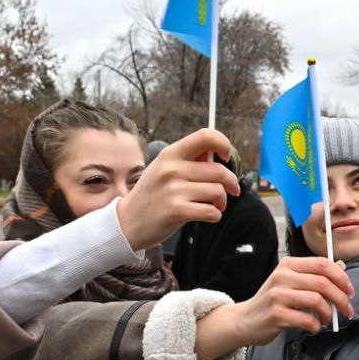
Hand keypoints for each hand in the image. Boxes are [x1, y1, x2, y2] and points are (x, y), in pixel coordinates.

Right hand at [117, 129, 239, 249]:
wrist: (127, 223)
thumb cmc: (151, 195)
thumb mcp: (163, 169)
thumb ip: (188, 160)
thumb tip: (216, 152)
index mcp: (170, 154)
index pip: (205, 136)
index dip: (223, 144)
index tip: (226, 157)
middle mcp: (171, 169)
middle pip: (219, 170)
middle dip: (231, 182)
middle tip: (231, 190)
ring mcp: (173, 190)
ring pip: (217, 191)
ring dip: (222, 201)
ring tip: (216, 205)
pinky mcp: (177, 211)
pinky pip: (211, 211)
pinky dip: (216, 215)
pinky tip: (210, 215)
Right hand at [194, 257, 355, 359]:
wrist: (245, 320)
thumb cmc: (272, 301)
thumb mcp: (291, 282)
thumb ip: (314, 274)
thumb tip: (341, 266)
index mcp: (288, 264)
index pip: (322, 264)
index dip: (342, 277)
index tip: (350, 291)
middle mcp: (282, 276)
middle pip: (323, 283)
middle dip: (341, 298)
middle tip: (347, 310)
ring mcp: (277, 295)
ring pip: (316, 300)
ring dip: (329, 313)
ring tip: (326, 320)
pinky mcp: (276, 315)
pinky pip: (306, 320)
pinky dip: (316, 326)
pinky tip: (314, 327)